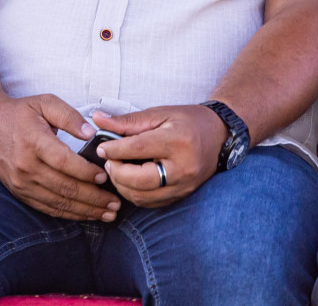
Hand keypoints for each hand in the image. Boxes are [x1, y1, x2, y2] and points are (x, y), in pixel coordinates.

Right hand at [0, 94, 120, 221]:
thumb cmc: (18, 113)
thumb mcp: (44, 103)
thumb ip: (69, 115)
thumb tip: (92, 133)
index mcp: (33, 141)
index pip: (65, 162)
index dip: (87, 172)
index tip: (105, 176)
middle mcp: (25, 165)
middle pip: (65, 187)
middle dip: (94, 198)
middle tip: (116, 202)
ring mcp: (21, 182)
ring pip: (58, 202)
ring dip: (86, 211)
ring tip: (108, 213)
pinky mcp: (19, 192)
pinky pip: (47, 208)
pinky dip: (69, 214)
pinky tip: (87, 214)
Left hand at [95, 105, 227, 207]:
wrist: (220, 135)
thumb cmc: (187, 121)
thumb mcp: (158, 114)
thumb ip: (127, 121)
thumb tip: (97, 119)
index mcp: (178, 142)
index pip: (138, 148)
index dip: (114, 150)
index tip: (100, 147)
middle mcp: (184, 168)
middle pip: (140, 180)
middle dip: (116, 171)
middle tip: (108, 160)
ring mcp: (185, 185)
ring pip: (143, 196)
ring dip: (122, 185)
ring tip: (117, 168)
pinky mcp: (183, 195)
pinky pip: (151, 202)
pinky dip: (134, 193)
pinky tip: (129, 179)